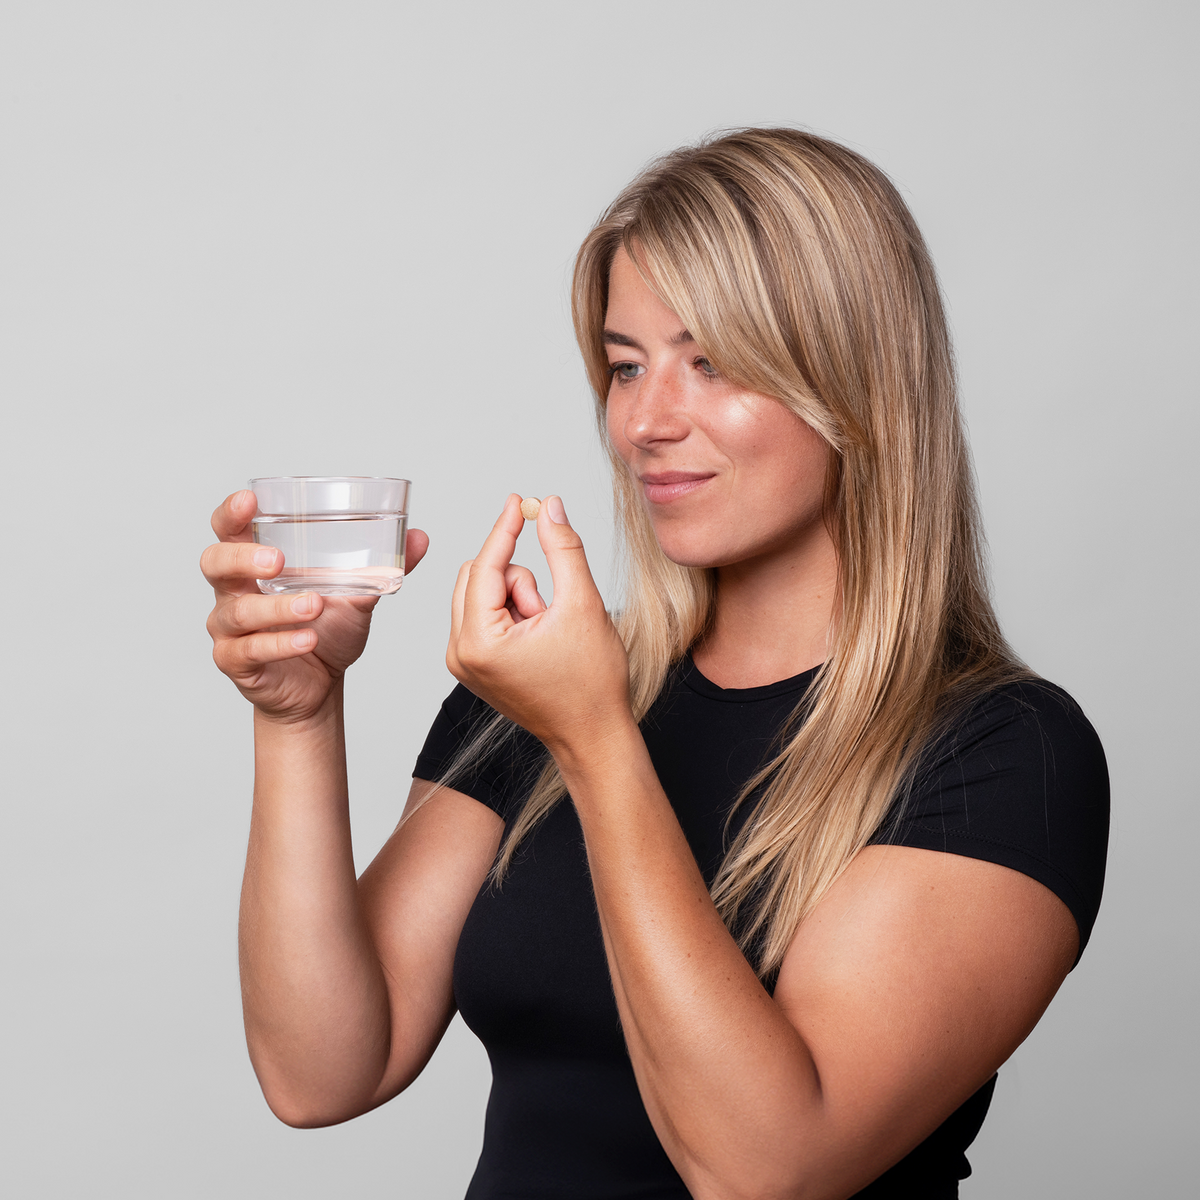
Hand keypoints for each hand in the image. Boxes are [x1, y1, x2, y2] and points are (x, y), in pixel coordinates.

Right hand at [202, 489, 428, 722]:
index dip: (231, 513)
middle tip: (278, 560)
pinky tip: (306, 640)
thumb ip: (382, 566)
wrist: (320, 686)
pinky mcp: (236, 662)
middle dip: (242, 557)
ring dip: (277, 608)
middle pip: (215, 563)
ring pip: (238, 611)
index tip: (249, 501)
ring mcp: (229, 629)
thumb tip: (418, 538)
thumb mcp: (356, 595)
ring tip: (313, 606)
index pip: (229, 530)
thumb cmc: (326, 630)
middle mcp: (234, 591)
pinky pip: (250, 651)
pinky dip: (281, 644)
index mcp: (254, 564)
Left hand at [447, 494, 629, 756]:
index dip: (505, 528)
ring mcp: (463, 662)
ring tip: (549, 629)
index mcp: (478, 642)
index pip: (486, 566)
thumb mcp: (583, 605)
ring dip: (519, 596)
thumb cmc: (592, 684)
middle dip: (519, 578)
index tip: (519, 500)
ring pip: (482, 592)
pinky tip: (539, 637)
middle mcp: (459, 653)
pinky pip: (485, 614)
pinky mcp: (473, 665)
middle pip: (477, 575)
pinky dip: (514, 612)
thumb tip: (550, 507)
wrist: (592, 735)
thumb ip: (564, 549)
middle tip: (551, 607)